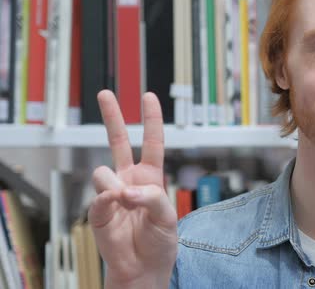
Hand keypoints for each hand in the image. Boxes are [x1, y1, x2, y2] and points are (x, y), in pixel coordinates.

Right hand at [88, 90, 177, 287]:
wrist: (144, 268)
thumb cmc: (160, 242)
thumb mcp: (168, 216)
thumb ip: (151, 197)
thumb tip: (123, 191)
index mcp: (151, 177)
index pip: (153, 142)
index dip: (151, 120)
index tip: (149, 96)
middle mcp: (130, 179)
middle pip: (119, 141)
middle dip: (112, 117)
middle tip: (105, 94)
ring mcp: (112, 193)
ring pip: (103, 172)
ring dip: (115, 186)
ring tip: (125, 202)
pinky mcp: (98, 210)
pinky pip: (98, 197)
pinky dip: (108, 201)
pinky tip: (116, 206)